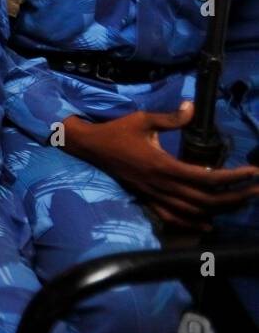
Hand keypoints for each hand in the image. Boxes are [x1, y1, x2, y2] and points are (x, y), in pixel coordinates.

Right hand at [63, 104, 258, 230]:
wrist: (91, 146)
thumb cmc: (117, 131)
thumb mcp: (143, 119)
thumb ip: (171, 118)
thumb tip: (191, 107)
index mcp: (162, 165)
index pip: (206, 177)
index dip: (233, 177)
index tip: (253, 172)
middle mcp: (160, 185)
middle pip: (205, 199)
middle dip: (235, 196)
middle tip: (257, 190)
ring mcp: (153, 195)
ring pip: (193, 211)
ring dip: (220, 210)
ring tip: (242, 202)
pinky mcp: (147, 198)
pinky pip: (171, 217)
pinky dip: (191, 224)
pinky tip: (208, 225)